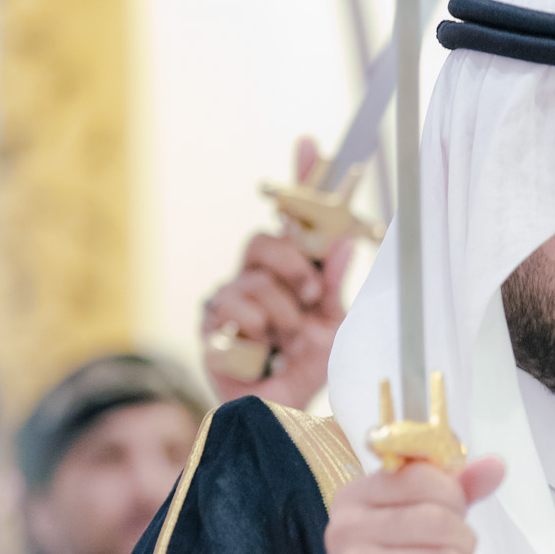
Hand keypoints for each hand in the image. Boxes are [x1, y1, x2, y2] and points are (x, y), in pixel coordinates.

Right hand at [201, 139, 350, 409]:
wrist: (282, 409)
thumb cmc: (308, 365)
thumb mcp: (334, 325)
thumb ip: (335, 286)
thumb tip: (342, 246)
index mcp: (292, 268)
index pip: (295, 216)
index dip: (303, 179)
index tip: (312, 144)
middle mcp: (258, 274)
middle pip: (265, 238)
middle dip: (294, 266)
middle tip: (311, 298)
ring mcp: (230, 294)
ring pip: (256, 278)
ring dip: (283, 314)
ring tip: (288, 341)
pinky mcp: (211, 320)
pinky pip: (236, 305)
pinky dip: (258, 330)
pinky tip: (262, 348)